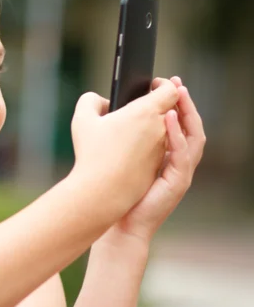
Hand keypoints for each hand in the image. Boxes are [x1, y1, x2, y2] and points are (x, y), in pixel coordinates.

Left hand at [106, 76, 205, 243]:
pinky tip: (168, 120)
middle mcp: (178, 162)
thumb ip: (127, 139)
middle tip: (175, 83)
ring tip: (177, 94)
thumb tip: (112, 112)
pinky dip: (177, 135)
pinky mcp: (178, 182)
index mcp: (166, 154)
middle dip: (184, 102)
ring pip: (194, 137)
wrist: (120, 223)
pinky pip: (183, 155)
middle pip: (191, 125)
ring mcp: (181, 172)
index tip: (164, 83)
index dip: (174, 103)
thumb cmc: (118, 192)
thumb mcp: (125, 158)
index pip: (177, 123)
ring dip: (186, 113)